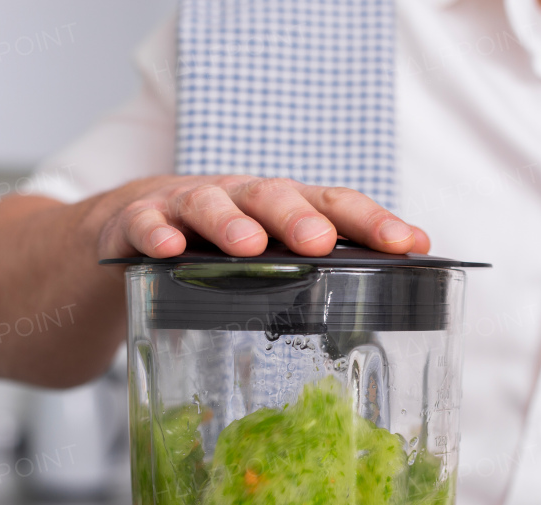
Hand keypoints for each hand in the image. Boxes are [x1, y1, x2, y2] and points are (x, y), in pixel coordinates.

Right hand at [93, 175, 430, 259]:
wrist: (130, 232)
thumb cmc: (218, 247)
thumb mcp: (273, 253)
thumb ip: (332, 261)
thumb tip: (409, 270)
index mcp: (282, 209)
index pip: (333, 205)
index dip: (372, 223)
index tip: (408, 245)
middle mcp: (239, 199)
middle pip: (273, 196)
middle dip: (298, 218)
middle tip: (318, 242)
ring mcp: (186, 207)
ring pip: (209, 204)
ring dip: (230, 224)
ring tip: (248, 248)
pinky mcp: (136, 222)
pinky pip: (144, 223)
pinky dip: (155, 233)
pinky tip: (166, 249)